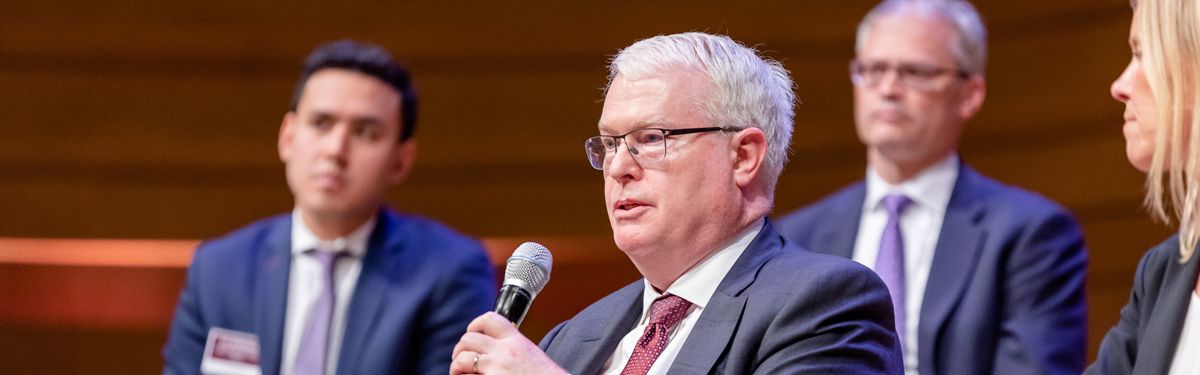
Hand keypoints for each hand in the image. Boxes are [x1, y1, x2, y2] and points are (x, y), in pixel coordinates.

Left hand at [450, 312, 567, 374]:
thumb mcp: (531, 356)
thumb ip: (512, 350)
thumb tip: (490, 351)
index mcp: (517, 341)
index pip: (488, 319)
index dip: (474, 326)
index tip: (471, 336)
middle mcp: (505, 351)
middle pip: (469, 338)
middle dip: (460, 350)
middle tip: (462, 362)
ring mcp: (497, 367)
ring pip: (463, 357)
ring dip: (456, 366)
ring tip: (460, 374)